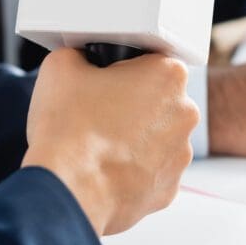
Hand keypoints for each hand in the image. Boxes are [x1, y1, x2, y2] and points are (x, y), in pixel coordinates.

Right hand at [21, 48, 197, 235]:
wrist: (67, 191)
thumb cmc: (69, 130)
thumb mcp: (61, 66)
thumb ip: (80, 53)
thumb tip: (80, 60)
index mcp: (168, 75)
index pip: (149, 60)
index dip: (121, 67)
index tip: (103, 80)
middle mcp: (185, 114)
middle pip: (158, 99)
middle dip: (131, 103)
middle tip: (96, 112)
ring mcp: (180, 155)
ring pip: (156, 137)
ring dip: (134, 137)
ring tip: (97, 143)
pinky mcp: (168, 188)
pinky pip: (151, 171)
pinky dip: (131, 169)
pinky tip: (104, 167)